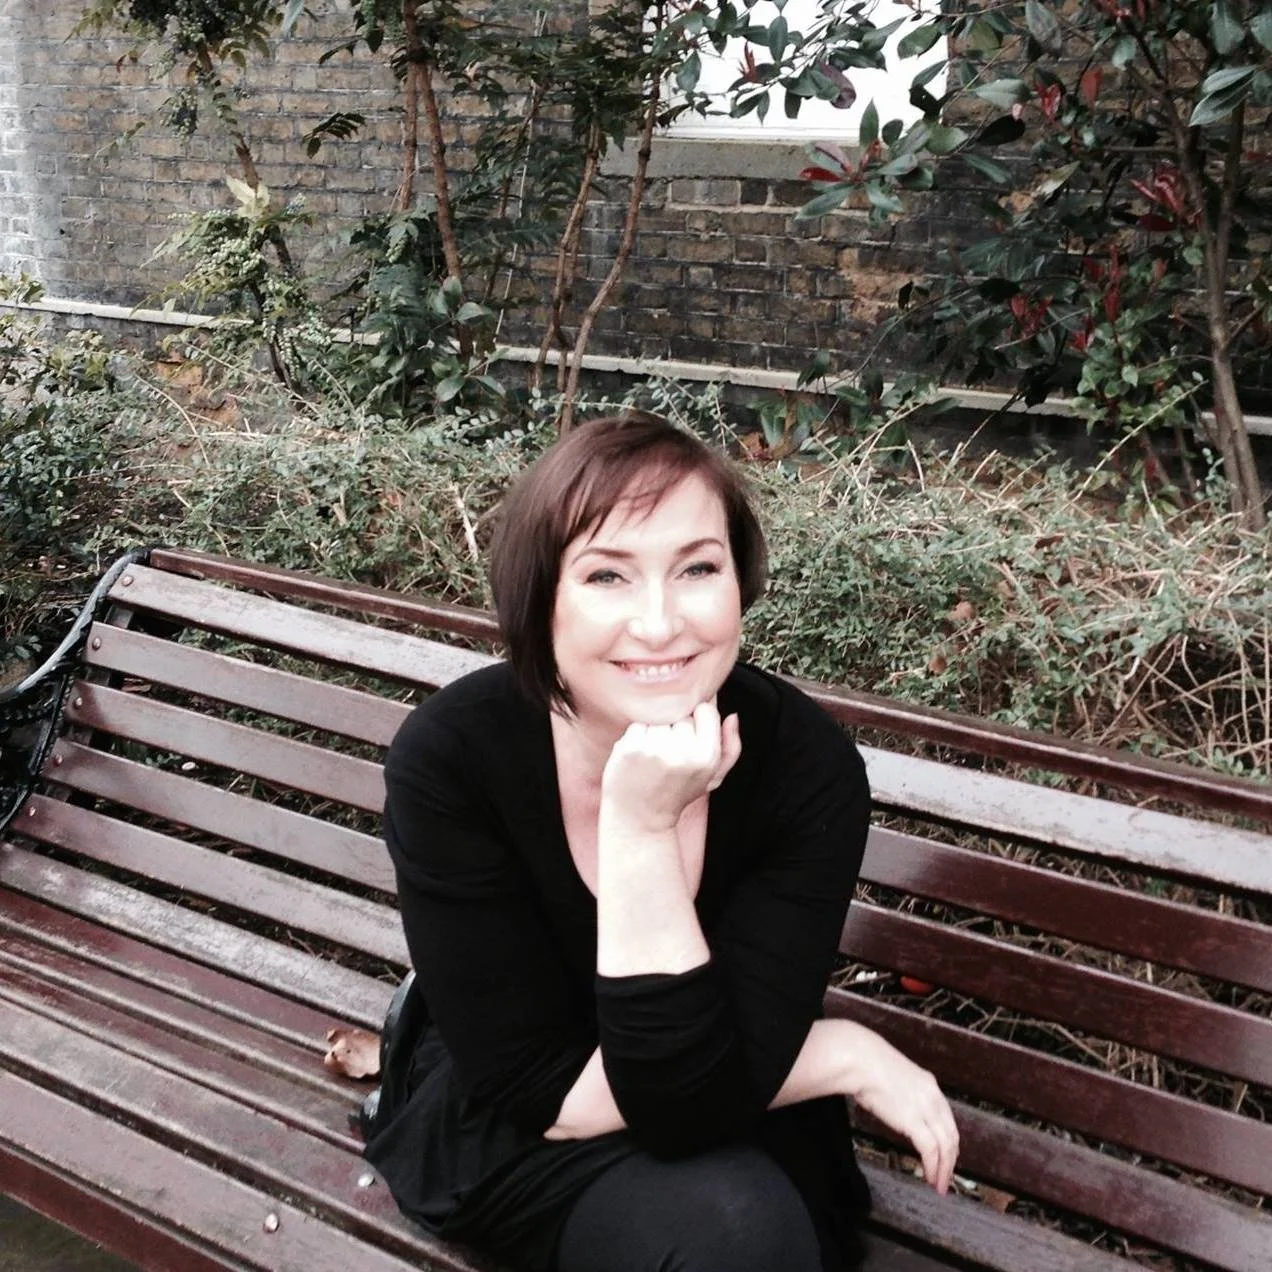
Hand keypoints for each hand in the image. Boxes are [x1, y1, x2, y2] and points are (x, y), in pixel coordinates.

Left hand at [600, 701, 741, 833]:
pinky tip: (639, 757)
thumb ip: (731, 747)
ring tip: (655, 757)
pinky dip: (637, 737)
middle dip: (676, 730)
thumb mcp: (713, 776)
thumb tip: (733, 716)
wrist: (640, 818)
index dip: (698, 722)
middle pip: (681, 715)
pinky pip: (638, 725)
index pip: (706, 710)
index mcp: (707, 756)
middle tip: (671, 756)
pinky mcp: (630, 748)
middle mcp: (682, 751)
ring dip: (656, 732)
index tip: (691, 740)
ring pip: (659, 718)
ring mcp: (654, 749)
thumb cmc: (678, 793)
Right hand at [851, 1032, 958, 1194]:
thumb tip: (896, 1107)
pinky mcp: (914, 1121)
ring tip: (939, 1184)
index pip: (948, 1119)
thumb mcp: (893, 1077)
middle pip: (951, 1135)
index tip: (946, 1155)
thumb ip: (902, 1094)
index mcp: (929, 1085)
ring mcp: (925, 1109)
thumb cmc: (867, 1064)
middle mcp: (933, 1097)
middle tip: (947, 1177)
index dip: (949, 1140)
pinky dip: (933, 1167)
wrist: (860, 1059)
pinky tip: (930, 1177)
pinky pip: (930, 1150)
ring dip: (944, 1169)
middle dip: (950, 1159)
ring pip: (945, 1146)